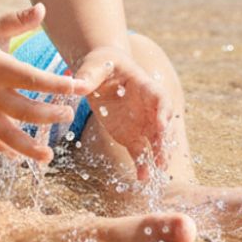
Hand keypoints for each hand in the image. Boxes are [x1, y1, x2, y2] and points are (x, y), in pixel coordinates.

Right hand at [0, 3, 87, 163]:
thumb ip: (19, 19)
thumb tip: (43, 8)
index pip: (31, 78)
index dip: (55, 84)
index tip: (76, 87)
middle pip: (23, 110)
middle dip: (48, 116)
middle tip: (68, 117)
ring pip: (6, 133)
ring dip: (27, 147)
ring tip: (48, 156)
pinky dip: (5, 149)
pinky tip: (20, 159)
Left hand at [75, 47, 172, 180]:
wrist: (101, 73)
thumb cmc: (101, 64)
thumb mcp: (95, 65)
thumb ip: (89, 75)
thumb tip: (77, 86)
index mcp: (143, 85)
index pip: (160, 98)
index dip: (163, 112)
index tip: (161, 125)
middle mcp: (148, 107)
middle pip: (162, 124)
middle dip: (164, 140)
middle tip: (163, 157)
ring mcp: (141, 123)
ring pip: (154, 141)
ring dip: (158, 155)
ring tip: (158, 171)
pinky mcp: (131, 136)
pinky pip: (139, 152)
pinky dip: (141, 165)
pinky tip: (142, 178)